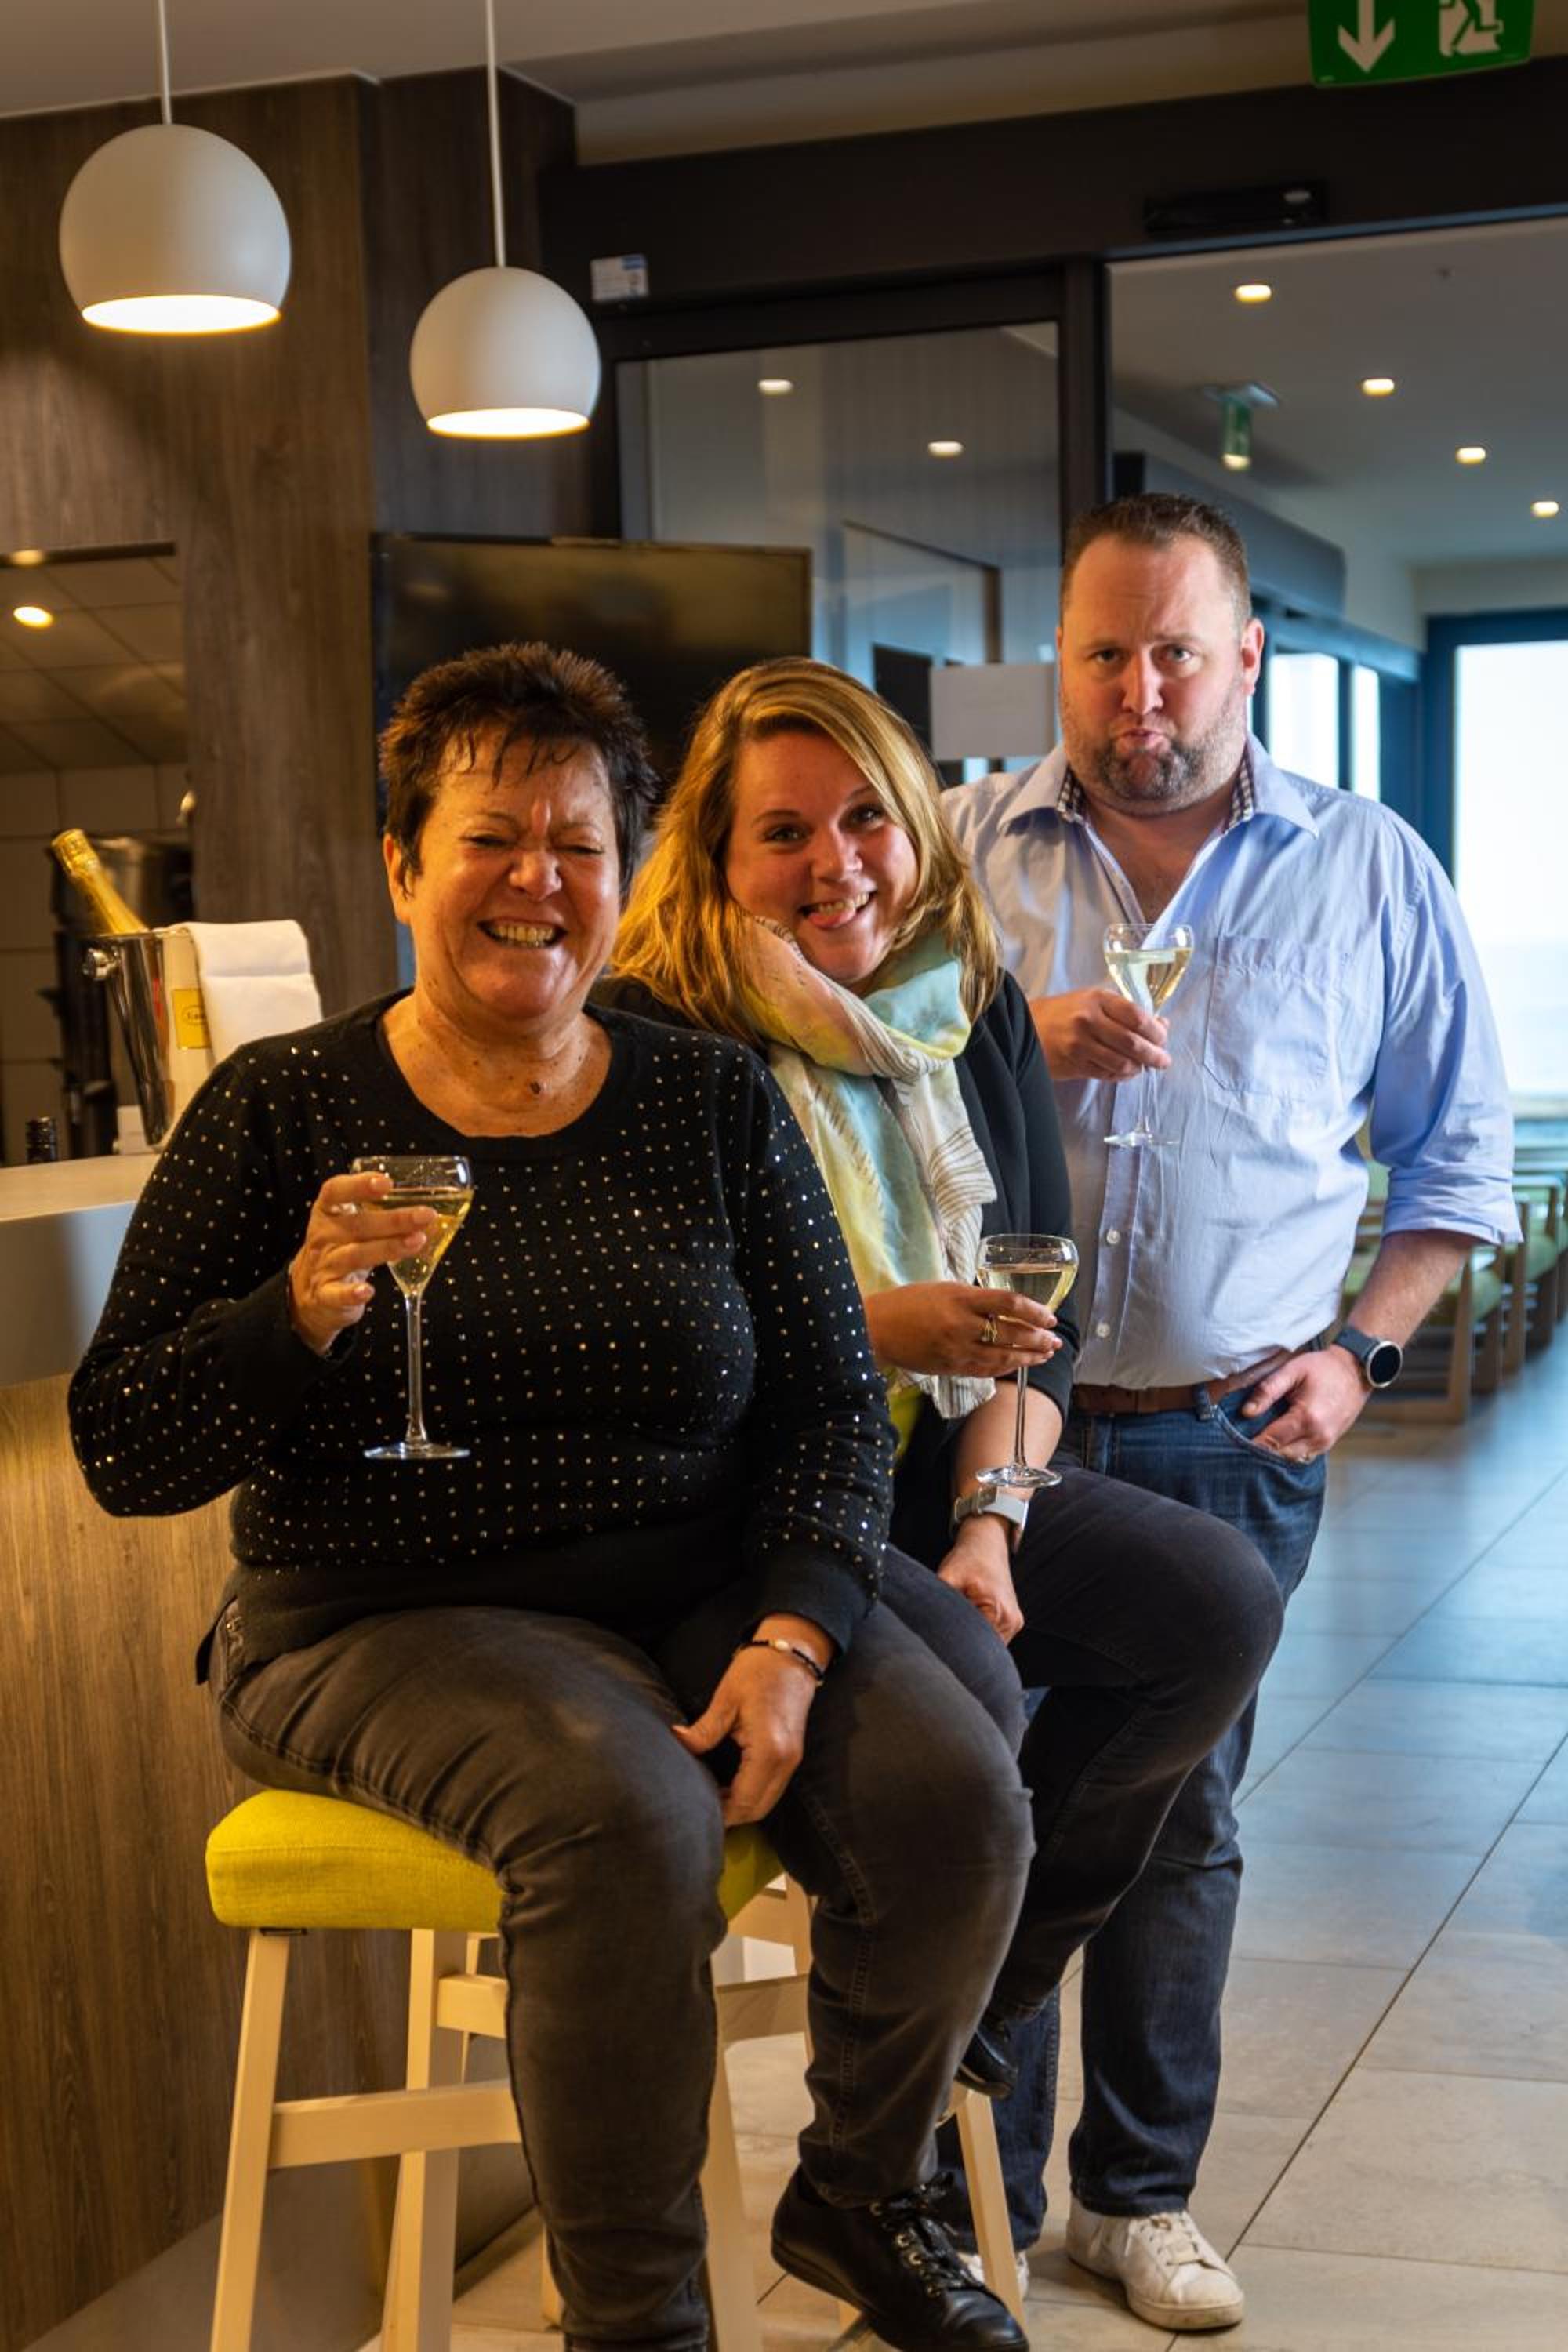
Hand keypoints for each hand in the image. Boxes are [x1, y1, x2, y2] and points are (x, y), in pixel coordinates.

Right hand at [286, 1170, 435, 1355]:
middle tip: (425, 1215)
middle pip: (357, 1224)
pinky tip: (368, 1291)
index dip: (359, 1185)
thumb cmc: (341, 1249)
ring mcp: (324, 1265)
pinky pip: (337, 1294)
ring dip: (387, 1248)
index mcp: (328, 1213)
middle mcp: (324, 1236)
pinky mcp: (325, 1295)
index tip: (386, 1182)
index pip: (336, 1191)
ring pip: (355, 1255)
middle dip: (395, 1220)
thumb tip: (425, 1211)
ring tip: (416, 1242)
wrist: (310, 1290)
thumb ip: (379, 1215)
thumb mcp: (351, 1226)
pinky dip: (351, 1293)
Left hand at [671, 1638, 820, 1824]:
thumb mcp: (726, 1698)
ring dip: (741, 1806)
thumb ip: (704, 1729)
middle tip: (699, 1810)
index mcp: (769, 1750)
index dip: (720, 1812)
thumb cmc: (758, 1670)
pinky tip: (729, 1786)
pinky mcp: (792, 1754)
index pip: (744, 1800)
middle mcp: (785, 1762)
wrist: (792, 1652)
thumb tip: (677, 1742)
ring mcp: (793, 1760)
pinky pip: (772, 1787)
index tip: (695, 1813)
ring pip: (767, 1802)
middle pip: (757, 1809)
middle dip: (730, 1816)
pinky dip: (752, 1794)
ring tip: (711, 1798)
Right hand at [863, 1281, 1061, 1379]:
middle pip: (1011, 1334)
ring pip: (1002, 1357)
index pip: (1008, 1304)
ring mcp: (957, 1350)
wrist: (876, 1328)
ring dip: (1028, 1357)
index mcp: (961, 1298)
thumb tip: (1001, 1306)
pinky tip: (1016, 1366)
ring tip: (1044, 1356)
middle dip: (1038, 1339)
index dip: (1034, 1312)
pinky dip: (1004, 1368)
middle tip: (1054, 1341)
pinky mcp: (950, 1367)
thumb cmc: (907, 1302)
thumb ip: (972, 1298)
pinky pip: (985, 1370)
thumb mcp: (942, 1288)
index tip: (1049, 1316)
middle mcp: (962, 1325)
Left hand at [938, 1522, 1022, 1642]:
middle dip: (963, 1645)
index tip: (939, 1640)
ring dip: (973, 1640)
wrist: (987, 1543)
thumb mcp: (948, 1577)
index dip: (954, 1645)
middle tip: (944, 1633)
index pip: (974, 1645)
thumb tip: (924, 1624)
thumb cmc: (968, 1558)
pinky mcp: (1012, 1621)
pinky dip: (980, 1634)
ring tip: (958, 1623)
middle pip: (983, 1649)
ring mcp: (1014, 1622)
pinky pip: (994, 1638)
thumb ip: (937, 1602)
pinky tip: (969, 1622)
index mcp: (997, 1610)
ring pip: (989, 1646)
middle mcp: (1011, 1620)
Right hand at [1029, 986, 1168, 1081]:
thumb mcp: (1093, 1001)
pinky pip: (1106, 1074)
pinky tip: (1124, 1072)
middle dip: (1154, 1055)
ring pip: (1121, 1063)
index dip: (1156, 1031)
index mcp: (1097, 1000)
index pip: (1137, 1017)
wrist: (1024, 1026)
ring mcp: (1080, 1045)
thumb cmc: (1064, 1012)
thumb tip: (1161, 1024)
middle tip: (1163, 1061)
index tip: (1163, 1038)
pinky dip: (1120, 1075)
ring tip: (1143, 1068)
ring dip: (1138, 1068)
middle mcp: (1088, 1020)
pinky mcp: (1074, 1064)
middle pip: (1133, 1043)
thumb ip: (1125, 1011)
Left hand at [1239, 1346, 1365, 1462]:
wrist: (1356, 1371)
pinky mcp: (1329, 1443)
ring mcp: (1326, 1442)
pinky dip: (1289, 1451)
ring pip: (1292, 1459)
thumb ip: (1267, 1391)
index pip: (1271, 1441)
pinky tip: (1278, 1439)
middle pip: (1280, 1455)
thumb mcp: (1292, 1370)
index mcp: (1307, 1418)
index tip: (1233, 1442)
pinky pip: (1304, 1455)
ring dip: (1276, 1453)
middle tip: (1242, 1441)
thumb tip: (1246, 1412)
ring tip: (1259, 1439)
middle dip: (1261, 1450)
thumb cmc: (1324, 1367)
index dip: (1250, 1443)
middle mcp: (1318, 1436)